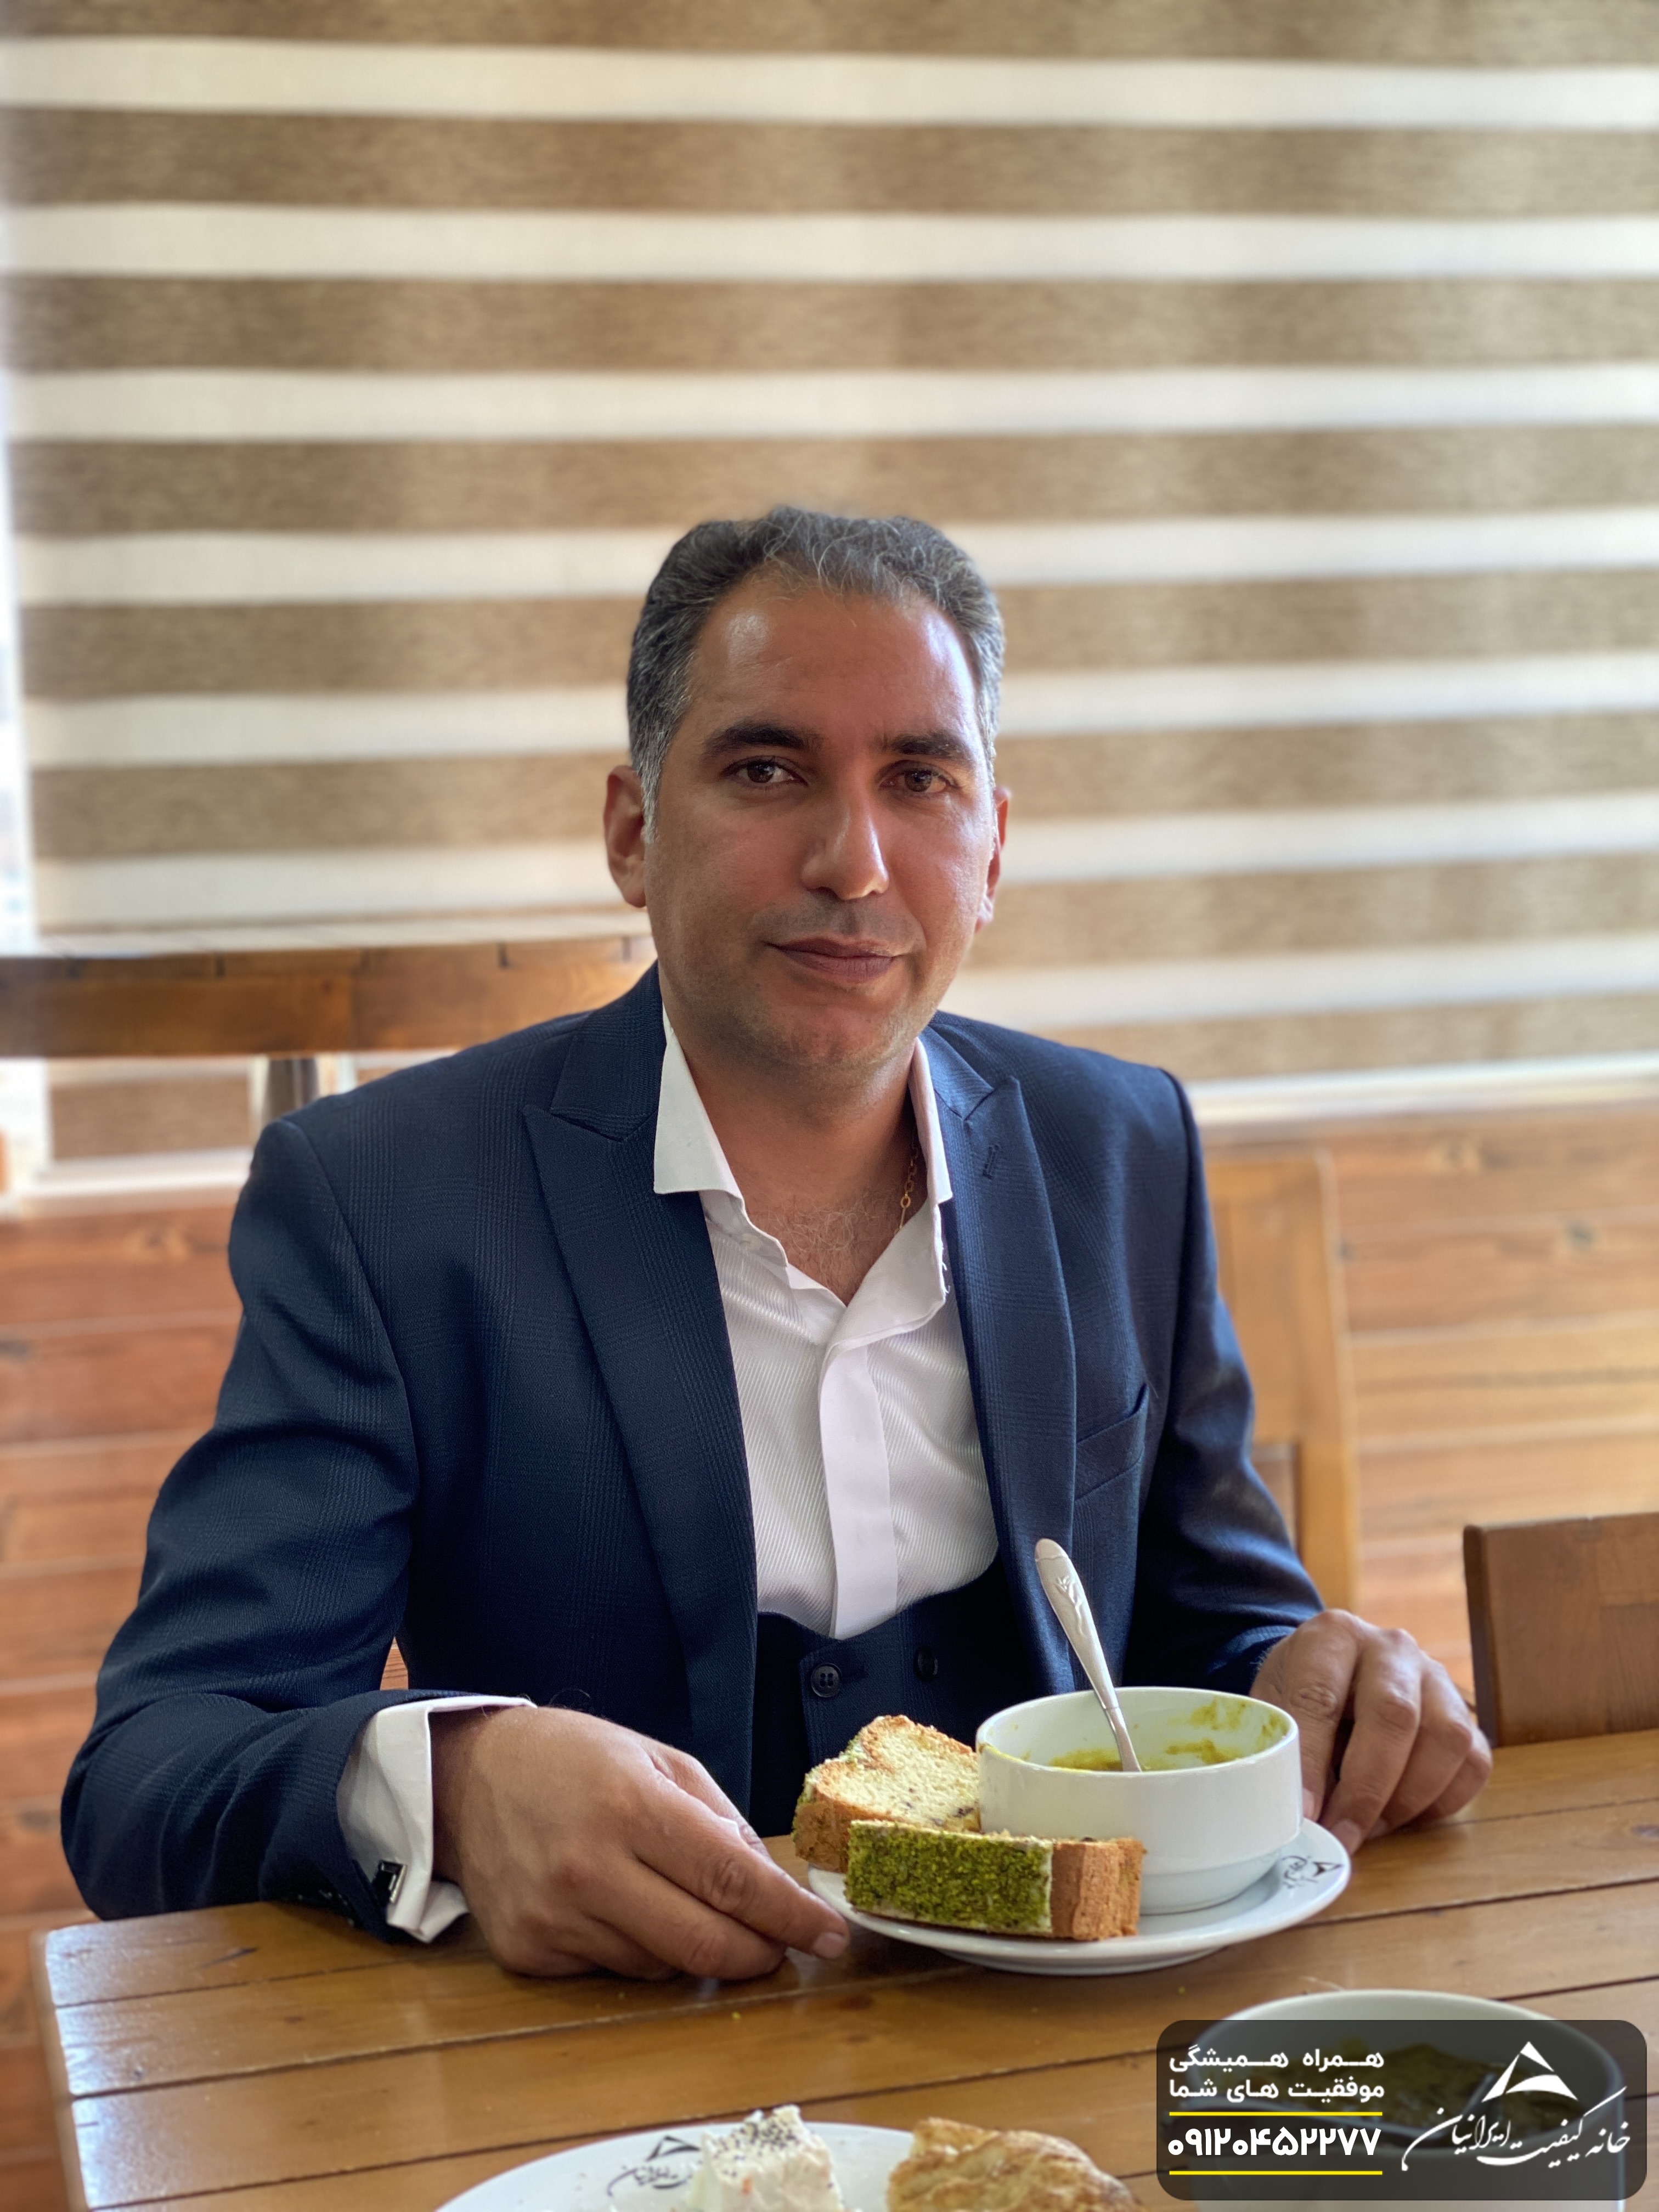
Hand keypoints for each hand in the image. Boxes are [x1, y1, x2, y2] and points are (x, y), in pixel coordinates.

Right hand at [430, 1705, 848, 1979]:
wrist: (470, 1778)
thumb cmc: (575, 1759)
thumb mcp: (658, 1759)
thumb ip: (719, 1820)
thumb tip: (771, 1886)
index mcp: (631, 1807)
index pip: (732, 1881)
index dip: (790, 1916)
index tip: (830, 1936)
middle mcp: (591, 1869)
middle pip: (705, 1944)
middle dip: (759, 1952)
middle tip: (781, 1945)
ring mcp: (555, 1918)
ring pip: (662, 1967)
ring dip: (696, 1949)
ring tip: (686, 1905)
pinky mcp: (529, 1954)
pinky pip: (613, 1972)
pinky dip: (639, 1951)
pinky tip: (625, 1909)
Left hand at [1252, 1610, 1491, 1853]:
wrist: (1334, 1672)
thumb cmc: (1300, 1695)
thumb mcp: (1274, 1710)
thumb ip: (1282, 1753)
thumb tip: (1297, 1819)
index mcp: (1332, 1636)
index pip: (1320, 1696)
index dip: (1310, 1763)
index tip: (1303, 1816)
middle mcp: (1391, 1647)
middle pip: (1394, 1714)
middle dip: (1366, 1789)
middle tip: (1342, 1835)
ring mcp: (1436, 1677)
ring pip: (1446, 1738)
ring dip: (1407, 1797)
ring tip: (1370, 1826)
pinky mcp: (1465, 1712)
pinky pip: (1473, 1763)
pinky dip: (1441, 1801)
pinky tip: (1403, 1815)